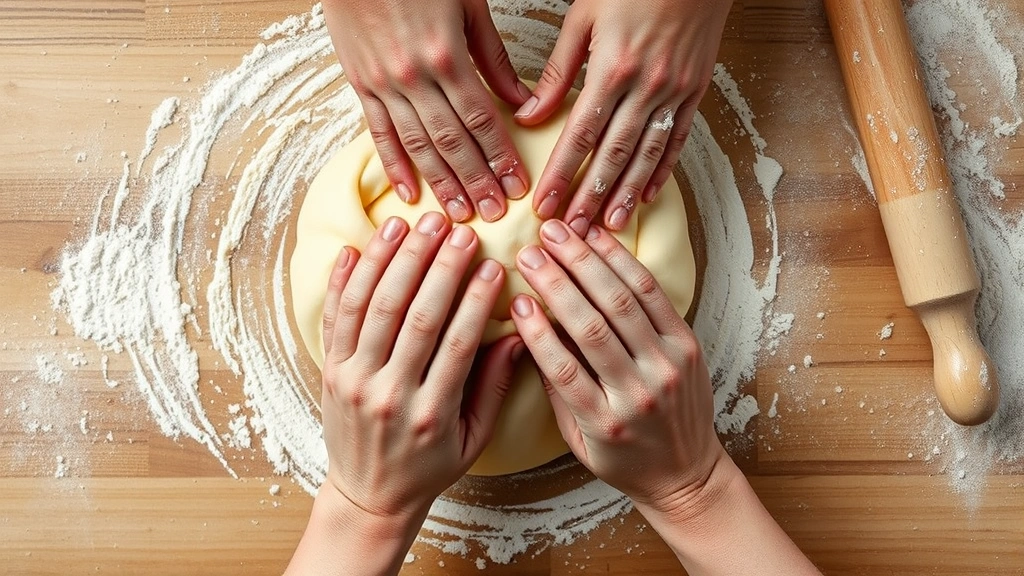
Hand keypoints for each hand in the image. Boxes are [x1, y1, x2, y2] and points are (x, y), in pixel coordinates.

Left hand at [320, 212, 521, 522]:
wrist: (368, 497)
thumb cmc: (427, 467)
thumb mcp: (473, 439)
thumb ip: (494, 387)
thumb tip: (520, 335)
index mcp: (430, 413)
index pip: (457, 343)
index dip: (475, 299)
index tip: (492, 264)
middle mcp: (388, 393)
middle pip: (413, 316)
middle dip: (437, 266)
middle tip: (457, 229)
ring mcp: (352, 380)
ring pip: (371, 307)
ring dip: (391, 259)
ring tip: (412, 223)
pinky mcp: (330, 372)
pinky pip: (335, 317)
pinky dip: (344, 279)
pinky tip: (358, 247)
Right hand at [323, 0, 532, 222]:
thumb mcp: (467, 4)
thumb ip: (493, 57)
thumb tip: (521, 100)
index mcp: (447, 56)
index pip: (481, 121)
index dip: (501, 158)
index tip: (516, 186)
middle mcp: (414, 78)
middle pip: (452, 142)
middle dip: (476, 182)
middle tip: (493, 214)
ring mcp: (383, 84)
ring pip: (417, 146)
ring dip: (440, 184)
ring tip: (458, 214)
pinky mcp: (360, 84)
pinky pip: (379, 133)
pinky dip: (393, 165)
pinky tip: (408, 192)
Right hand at [510, 219, 723, 510]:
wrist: (686, 472)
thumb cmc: (623, 457)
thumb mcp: (578, 440)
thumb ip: (556, 391)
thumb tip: (528, 334)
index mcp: (605, 422)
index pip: (564, 369)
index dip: (537, 332)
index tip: (515, 300)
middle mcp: (640, 392)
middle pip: (593, 327)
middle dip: (557, 282)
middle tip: (529, 251)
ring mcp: (668, 365)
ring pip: (623, 302)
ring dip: (587, 262)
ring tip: (559, 234)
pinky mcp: (688, 345)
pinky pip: (653, 295)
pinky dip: (624, 263)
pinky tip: (600, 241)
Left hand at [516, 0, 731, 234]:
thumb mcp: (584, 18)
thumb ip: (557, 71)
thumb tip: (530, 114)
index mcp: (611, 70)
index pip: (580, 135)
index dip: (560, 175)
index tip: (544, 205)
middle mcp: (645, 87)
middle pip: (612, 154)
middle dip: (590, 197)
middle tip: (573, 230)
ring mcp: (674, 92)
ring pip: (647, 154)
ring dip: (626, 193)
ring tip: (611, 226)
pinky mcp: (695, 92)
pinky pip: (678, 139)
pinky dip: (662, 170)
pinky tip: (647, 194)